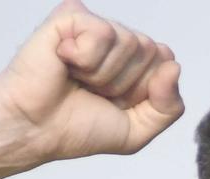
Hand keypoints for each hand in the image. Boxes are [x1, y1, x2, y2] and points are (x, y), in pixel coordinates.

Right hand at [0, 2, 183, 164]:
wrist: (35, 128)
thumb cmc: (75, 128)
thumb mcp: (136, 131)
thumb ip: (168, 107)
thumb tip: (174, 67)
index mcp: (133, 64)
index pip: (167, 62)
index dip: (144, 92)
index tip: (115, 103)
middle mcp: (116, 40)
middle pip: (152, 51)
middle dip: (125, 83)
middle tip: (92, 92)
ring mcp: (94, 26)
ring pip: (130, 42)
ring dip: (103, 75)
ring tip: (77, 79)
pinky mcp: (72, 16)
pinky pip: (103, 33)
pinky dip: (86, 59)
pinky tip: (65, 62)